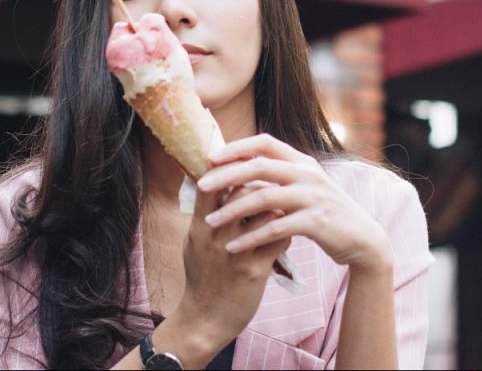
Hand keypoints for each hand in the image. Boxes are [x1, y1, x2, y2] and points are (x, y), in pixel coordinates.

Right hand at [176, 182, 289, 337]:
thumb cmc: (201, 277)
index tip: (244, 162)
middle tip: (272, 183)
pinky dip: (287, 232)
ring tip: (283, 207)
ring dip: (279, 206)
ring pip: (267, 213)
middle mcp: (216, 236)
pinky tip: (287, 234)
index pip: (211, 184)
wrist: (205, 319)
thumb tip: (214, 187)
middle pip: (243, 192)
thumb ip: (204, 216)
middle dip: (261, 183)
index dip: (228, 168)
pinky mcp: (255, 270)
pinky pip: (280, 240)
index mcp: (199, 227)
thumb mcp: (193, 243)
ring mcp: (237, 253)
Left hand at [197, 134, 392, 274]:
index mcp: (301, 161)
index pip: (264, 142)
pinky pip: (275, 228)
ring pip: (264, 198)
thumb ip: (279, 175)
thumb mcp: (304, 186)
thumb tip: (239, 167)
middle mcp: (307, 173)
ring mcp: (313, 197)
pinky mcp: (315, 222)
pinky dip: (250, 238)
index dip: (236, 147)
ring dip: (233, 210)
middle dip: (226, 176)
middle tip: (201, 186)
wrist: (362, 238)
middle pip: (258, 167)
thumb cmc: (323, 212)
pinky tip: (232, 247)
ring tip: (210, 221)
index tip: (210, 157)